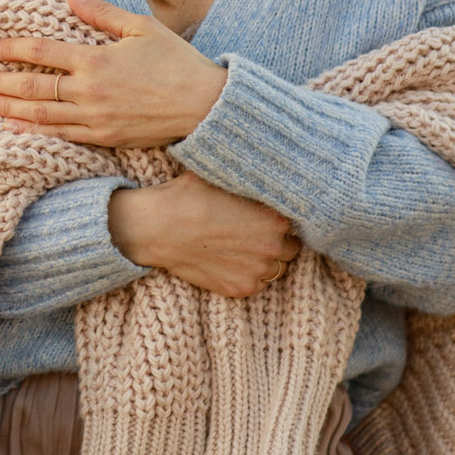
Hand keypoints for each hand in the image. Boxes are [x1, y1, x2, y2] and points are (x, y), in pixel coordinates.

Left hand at [0, 0, 229, 148]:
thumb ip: (100, 13)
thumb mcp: (141, 27)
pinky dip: (34, 131)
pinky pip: (61, 135)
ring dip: (12, 108)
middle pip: (35, 87)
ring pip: (42, 115)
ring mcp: (95, 119)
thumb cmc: (176, 62)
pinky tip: (15, 128)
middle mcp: (90, 92)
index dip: (15, 50)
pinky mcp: (103, 138)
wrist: (205, 107)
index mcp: (96, 60)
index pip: (43, 53)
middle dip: (3, 82)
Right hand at [108, 175, 301, 298]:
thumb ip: (252, 179)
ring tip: (244, 247)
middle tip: (257, 231)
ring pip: (277, 268)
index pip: (296, 220)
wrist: (158, 227)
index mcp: (274, 217)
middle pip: (292, 247)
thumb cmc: (188, 195)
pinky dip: (250, 274)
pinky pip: (258, 285)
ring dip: (267, 259)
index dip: (282, 216)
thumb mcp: (224, 176)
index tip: (270, 214)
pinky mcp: (240, 289)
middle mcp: (272, 246)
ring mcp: (256, 271)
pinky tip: (233, 260)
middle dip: (278, 239)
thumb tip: (266, 166)